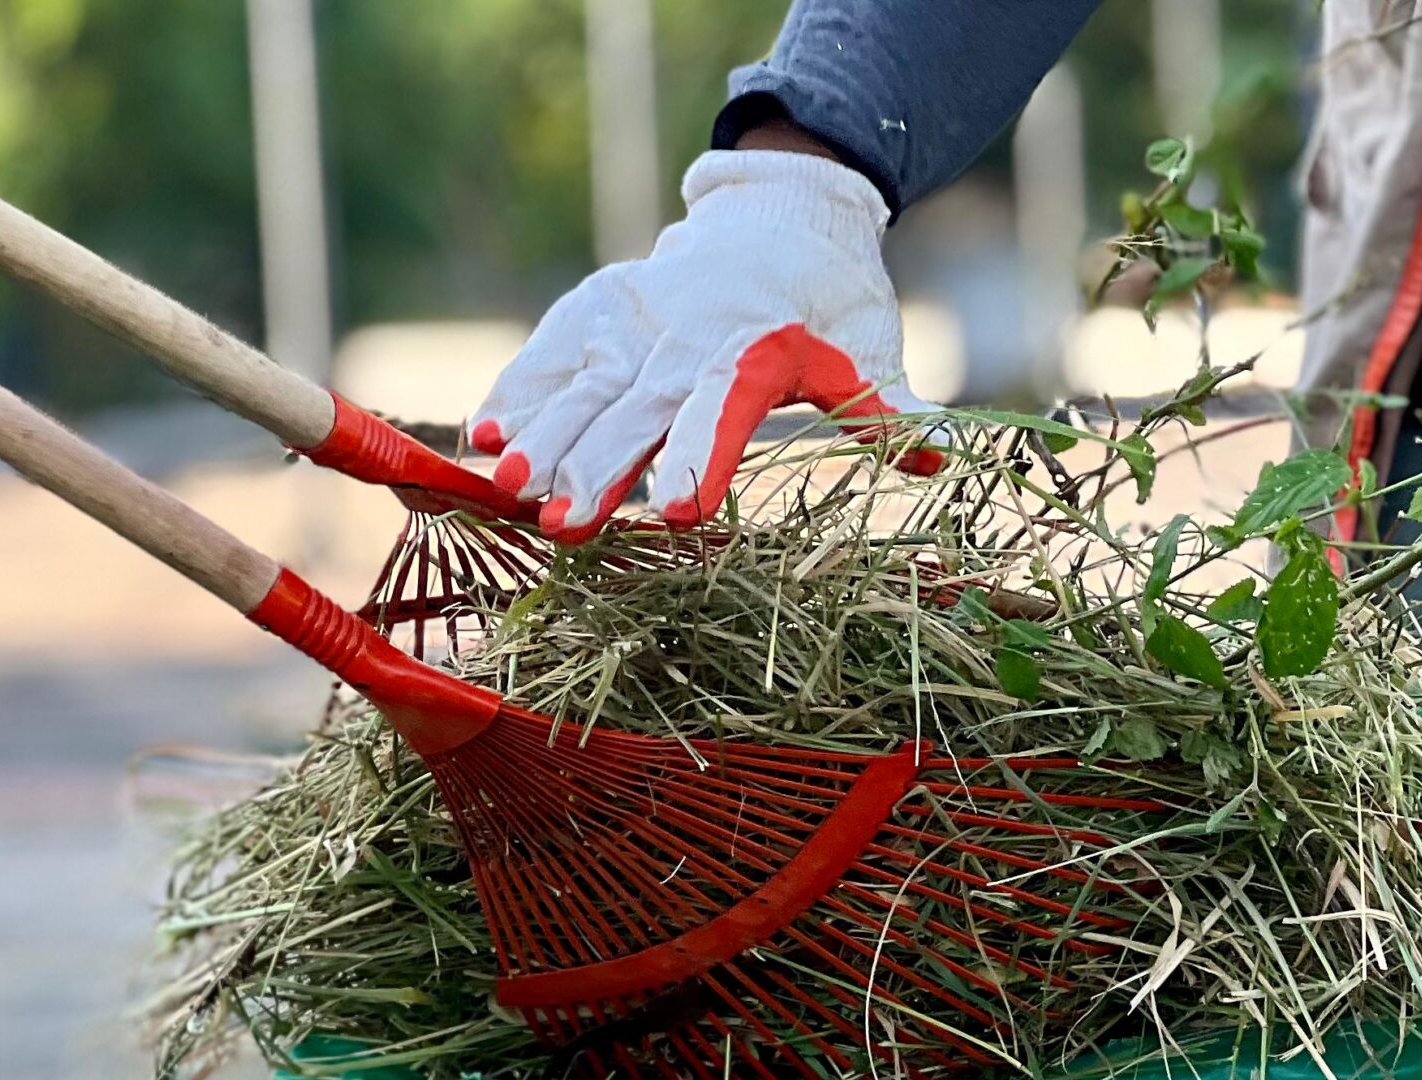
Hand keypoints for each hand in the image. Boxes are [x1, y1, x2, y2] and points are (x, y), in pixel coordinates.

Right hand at [467, 145, 940, 543]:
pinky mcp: (597, 313)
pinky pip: (550, 358)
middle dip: (598, 466)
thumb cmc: (829, 304)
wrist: (778, 214)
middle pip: (638, 409)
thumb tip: (940, 452)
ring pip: (583, 385)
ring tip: (508, 487)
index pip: (726, 410)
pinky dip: (516, 393)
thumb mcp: (867, 348)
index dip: (703, 458)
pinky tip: (481, 440)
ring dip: (544, 437)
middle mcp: (688, 337)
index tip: (680, 512)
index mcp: (756, 350)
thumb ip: (888, 406)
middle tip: (564, 522)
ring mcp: (635, 324)